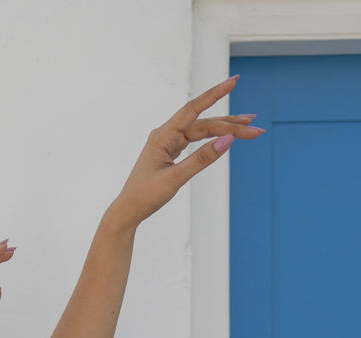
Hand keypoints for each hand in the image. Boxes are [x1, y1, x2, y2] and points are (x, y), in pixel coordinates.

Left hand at [109, 76, 263, 230]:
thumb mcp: (175, 179)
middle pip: (203, 123)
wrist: (128, 210)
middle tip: (255, 127)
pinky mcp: (170, 151)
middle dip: (230, 124)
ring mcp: (168, 142)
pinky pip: (195, 140)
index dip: (214, 94)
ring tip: (248, 129)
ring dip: (224, 130)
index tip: (233, 81)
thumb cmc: (146, 196)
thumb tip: (227, 141)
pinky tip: (225, 137)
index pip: (193, 109)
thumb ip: (201, 159)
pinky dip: (211, 139)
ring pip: (201, 131)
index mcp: (162, 136)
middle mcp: (165, 134)